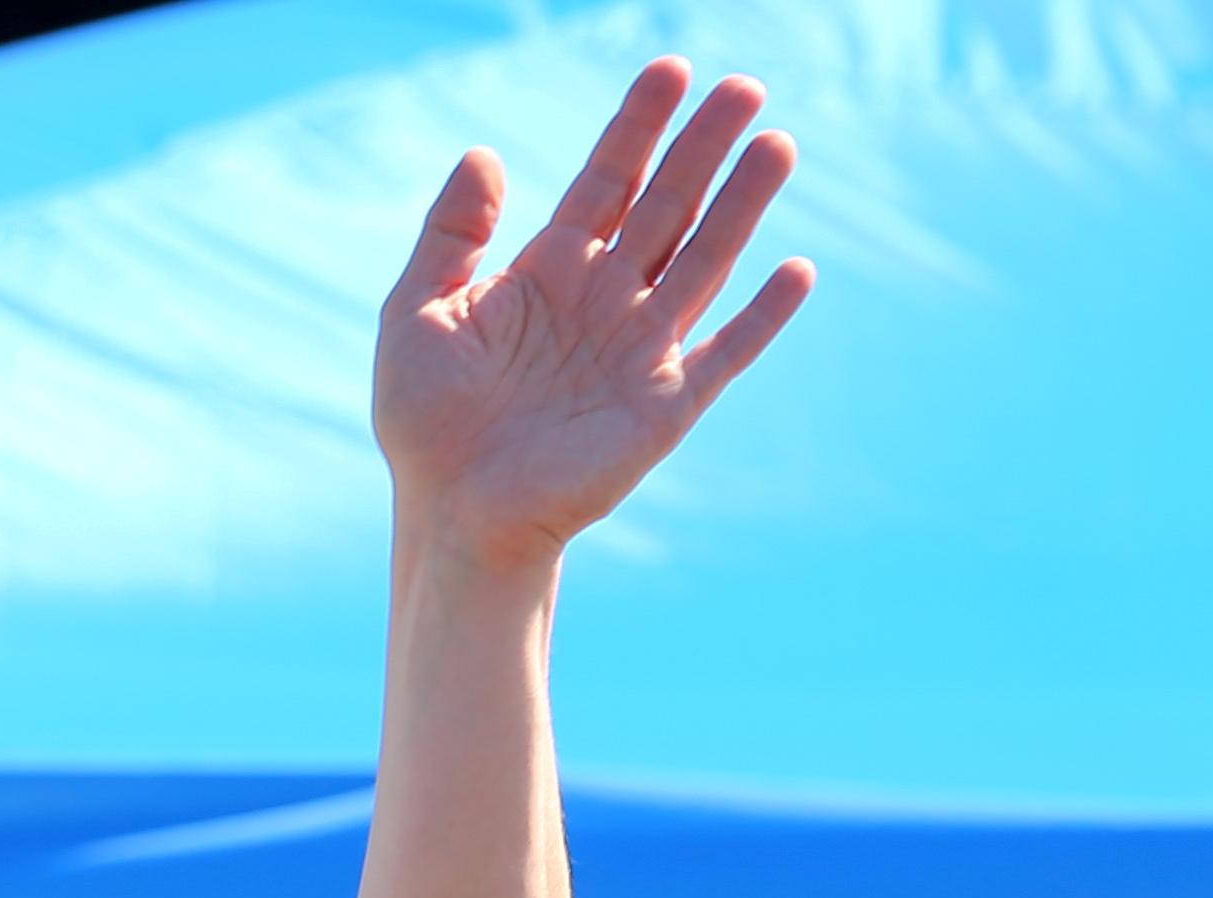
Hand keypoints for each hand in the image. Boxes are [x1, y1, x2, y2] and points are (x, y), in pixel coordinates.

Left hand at [373, 57, 812, 572]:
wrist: (452, 514)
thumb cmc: (427, 422)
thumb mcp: (414, 312)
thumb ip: (449, 233)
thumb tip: (483, 151)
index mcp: (549, 271)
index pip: (607, 181)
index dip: (639, 126)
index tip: (671, 68)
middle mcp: (604, 300)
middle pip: (667, 206)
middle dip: (703, 146)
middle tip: (743, 85)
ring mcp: (639, 350)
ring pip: (704, 261)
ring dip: (743, 206)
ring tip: (777, 145)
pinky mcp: (663, 407)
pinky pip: (724, 353)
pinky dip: (761, 317)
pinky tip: (797, 270)